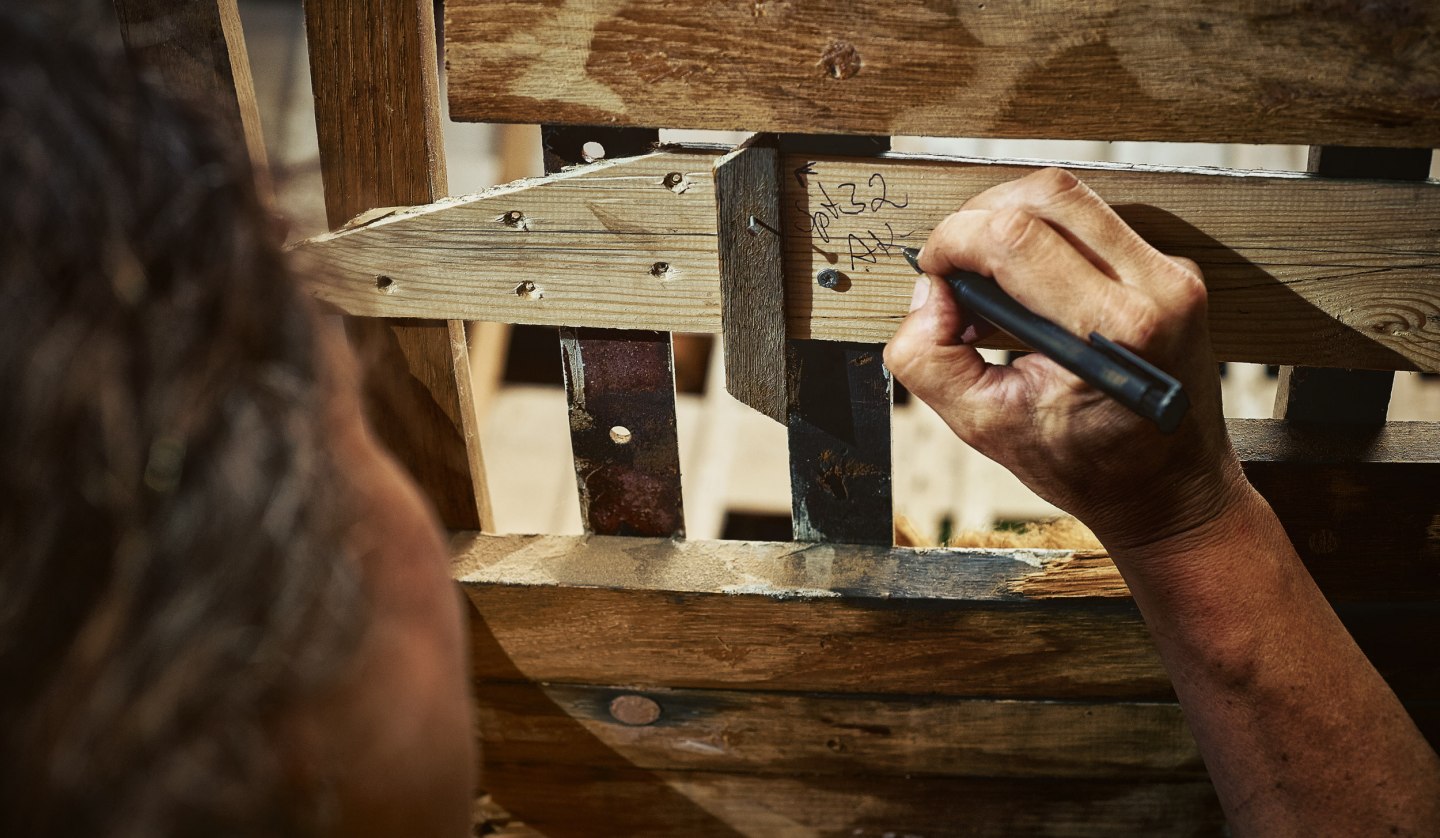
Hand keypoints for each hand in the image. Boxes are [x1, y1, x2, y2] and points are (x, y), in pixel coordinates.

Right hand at [883, 168, 1247, 551]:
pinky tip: (1027, 290)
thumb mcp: (985, 427)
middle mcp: (1157, 286)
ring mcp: (1172, 272)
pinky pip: (1093, 222)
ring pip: (1070, 198)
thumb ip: (929, 360)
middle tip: (954, 269)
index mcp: (1116, 328)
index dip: (954, 241)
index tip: (933, 272)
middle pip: (1046, 195)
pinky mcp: (1171, 269)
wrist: (1171, 491)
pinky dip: (1044, 239)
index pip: (1014, 236)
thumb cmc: (1090, 468)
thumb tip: (925, 294)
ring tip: (988, 280)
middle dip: (979, 219)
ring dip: (1011, 223)